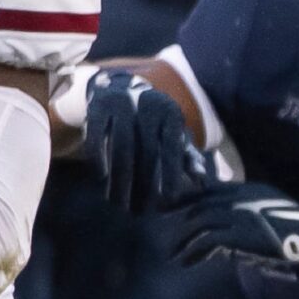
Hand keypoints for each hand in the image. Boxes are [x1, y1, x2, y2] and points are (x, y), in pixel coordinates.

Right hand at [85, 69, 206, 215]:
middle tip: (139, 211)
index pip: (171, 146)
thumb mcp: (172, 133)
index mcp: (169, 113)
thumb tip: (201, 181)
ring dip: (120, 179)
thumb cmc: (152, 121)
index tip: (169, 199)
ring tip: (118, 203)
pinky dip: (99, 158)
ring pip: (121, 146)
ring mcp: (120, 103)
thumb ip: (187, 156)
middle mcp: (147, 105)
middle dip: (143, 184)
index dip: (171, 173)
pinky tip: (101, 178)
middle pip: (146, 151)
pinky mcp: (97, 106)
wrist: (118, 87)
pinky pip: (97, 135)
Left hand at [166, 179, 298, 277]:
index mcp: (248, 189)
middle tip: (162, 225)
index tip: (171, 204)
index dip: (187, 196)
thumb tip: (227, 220)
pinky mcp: (237, 235)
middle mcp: (240, 198)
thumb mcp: (270, 208)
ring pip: (199, 222)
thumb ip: (249, 208)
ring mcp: (238, 215)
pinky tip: (185, 262)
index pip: (210, 188)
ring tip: (172, 253)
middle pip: (200, 204)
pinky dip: (193, 253)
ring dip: (183, 239)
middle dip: (178, 215)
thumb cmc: (296, 230)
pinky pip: (206, 242)